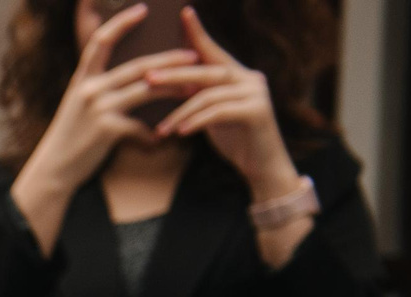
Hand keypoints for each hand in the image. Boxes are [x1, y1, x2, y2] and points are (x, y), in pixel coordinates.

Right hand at [9, 5, 198, 247]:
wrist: (53, 170)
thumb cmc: (70, 138)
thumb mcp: (78, 107)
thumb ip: (100, 89)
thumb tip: (135, 78)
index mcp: (82, 79)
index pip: (102, 40)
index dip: (122, 23)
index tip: (143, 9)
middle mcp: (89, 89)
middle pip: (139, 66)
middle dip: (169, 59)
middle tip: (192, 55)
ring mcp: (98, 108)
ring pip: (147, 91)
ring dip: (174, 89)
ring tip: (193, 88)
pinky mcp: (106, 131)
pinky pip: (141, 127)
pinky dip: (153, 134)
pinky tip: (160, 140)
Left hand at [146, 10, 295, 199]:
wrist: (261, 167)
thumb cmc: (234, 140)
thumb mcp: (212, 115)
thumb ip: (198, 96)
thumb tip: (169, 82)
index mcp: (237, 75)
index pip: (213, 51)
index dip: (198, 33)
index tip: (183, 13)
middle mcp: (250, 78)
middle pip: (207, 70)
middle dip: (176, 74)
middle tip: (148, 78)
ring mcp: (256, 93)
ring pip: (210, 94)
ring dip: (181, 111)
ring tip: (161, 128)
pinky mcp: (258, 112)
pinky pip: (219, 112)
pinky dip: (197, 121)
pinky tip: (181, 132)